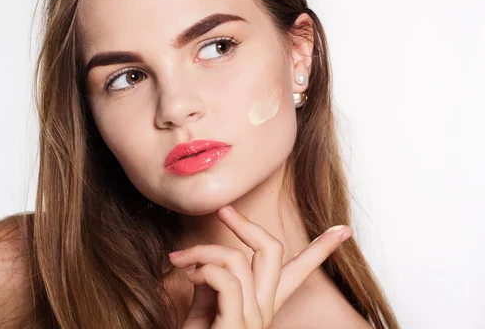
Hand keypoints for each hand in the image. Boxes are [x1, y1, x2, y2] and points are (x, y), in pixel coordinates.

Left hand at [168, 205, 351, 328]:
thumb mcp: (206, 304)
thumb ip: (215, 279)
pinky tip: (188, 277)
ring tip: (183, 261)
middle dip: (247, 224)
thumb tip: (211, 256)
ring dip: (204, 251)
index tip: (343, 229)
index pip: (298, 271)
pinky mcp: (238, 325)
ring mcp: (254, 318)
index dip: (321, 249)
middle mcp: (264, 309)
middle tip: (223, 210)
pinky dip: (202, 270)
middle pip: (273, 251)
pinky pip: (227, 280)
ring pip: (240, 259)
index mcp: (263, 303)